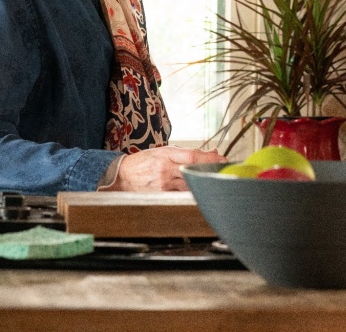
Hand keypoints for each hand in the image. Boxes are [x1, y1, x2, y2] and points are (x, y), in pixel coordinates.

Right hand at [104, 145, 226, 191]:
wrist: (122, 177)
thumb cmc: (143, 162)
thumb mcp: (163, 151)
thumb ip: (186, 153)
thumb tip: (211, 153)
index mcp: (166, 155)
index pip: (192, 156)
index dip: (209, 159)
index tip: (222, 159)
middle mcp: (165, 169)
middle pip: (193, 170)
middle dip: (210, 170)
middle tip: (223, 169)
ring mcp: (163, 184)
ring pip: (190, 184)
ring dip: (202, 181)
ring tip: (213, 178)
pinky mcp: (161, 195)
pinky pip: (181, 194)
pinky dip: (191, 191)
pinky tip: (199, 189)